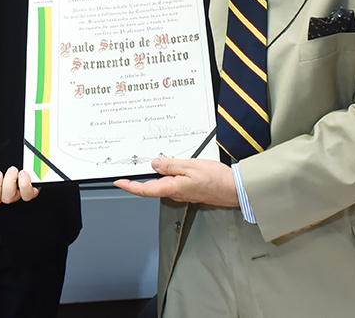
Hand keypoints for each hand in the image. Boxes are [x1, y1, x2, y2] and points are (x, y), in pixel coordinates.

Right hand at [0, 166, 38, 205]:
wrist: (23, 162)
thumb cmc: (1, 170)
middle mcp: (9, 194)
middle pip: (5, 198)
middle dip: (5, 184)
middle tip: (6, 170)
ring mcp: (21, 193)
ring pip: (18, 197)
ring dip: (17, 183)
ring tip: (17, 170)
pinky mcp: (33, 189)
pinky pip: (31, 194)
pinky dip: (29, 185)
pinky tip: (26, 174)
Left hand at [113, 157, 238, 206]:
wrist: (234, 189)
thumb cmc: (216, 180)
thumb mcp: (190, 166)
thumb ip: (170, 164)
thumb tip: (155, 163)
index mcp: (172, 188)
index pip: (144, 189)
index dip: (129, 186)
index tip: (119, 182)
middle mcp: (175, 193)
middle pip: (152, 187)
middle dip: (141, 178)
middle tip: (131, 169)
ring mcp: (182, 193)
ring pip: (164, 183)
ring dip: (156, 174)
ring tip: (154, 162)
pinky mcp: (190, 191)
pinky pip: (174, 182)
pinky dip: (168, 174)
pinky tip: (172, 166)